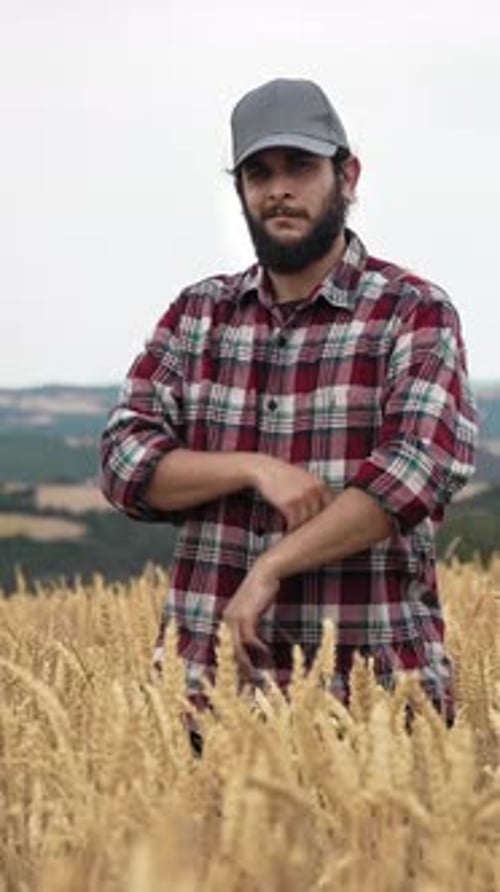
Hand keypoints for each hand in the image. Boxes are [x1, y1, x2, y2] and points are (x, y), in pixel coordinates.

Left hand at [222, 561, 278, 676]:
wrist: (265, 573)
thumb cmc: (261, 591)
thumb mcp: (252, 610)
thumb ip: (250, 624)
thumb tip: (252, 641)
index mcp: (227, 620)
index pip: (226, 647)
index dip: (233, 663)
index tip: (242, 676)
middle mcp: (227, 620)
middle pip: (229, 651)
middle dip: (238, 668)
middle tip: (248, 682)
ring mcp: (235, 618)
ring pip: (237, 648)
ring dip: (246, 663)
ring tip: (255, 675)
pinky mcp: (245, 616)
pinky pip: (249, 638)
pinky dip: (257, 647)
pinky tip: (266, 652)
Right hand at [252, 456, 332, 529]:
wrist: (265, 469)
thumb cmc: (284, 475)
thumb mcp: (305, 478)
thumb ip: (316, 490)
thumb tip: (326, 510)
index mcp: (320, 484)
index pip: (330, 507)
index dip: (325, 517)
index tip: (318, 523)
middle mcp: (314, 491)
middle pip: (318, 515)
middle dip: (312, 523)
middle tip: (308, 532)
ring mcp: (302, 498)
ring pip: (307, 521)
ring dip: (301, 528)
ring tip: (297, 533)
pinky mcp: (289, 504)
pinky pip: (294, 523)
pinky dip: (291, 528)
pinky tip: (288, 530)